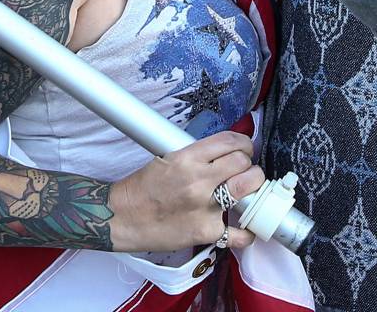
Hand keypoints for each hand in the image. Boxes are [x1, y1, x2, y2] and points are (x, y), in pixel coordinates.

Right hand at [108, 130, 263, 251]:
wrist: (123, 217)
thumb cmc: (143, 187)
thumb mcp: (169, 157)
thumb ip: (199, 154)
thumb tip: (226, 151)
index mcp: (188, 157)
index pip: (230, 142)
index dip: (244, 144)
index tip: (245, 150)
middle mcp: (198, 180)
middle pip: (244, 164)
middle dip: (249, 166)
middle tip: (245, 171)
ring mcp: (204, 207)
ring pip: (247, 190)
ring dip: (253, 189)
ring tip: (248, 192)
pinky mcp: (205, 233)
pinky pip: (239, 234)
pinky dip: (248, 232)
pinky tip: (247, 227)